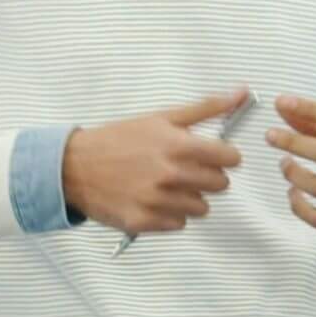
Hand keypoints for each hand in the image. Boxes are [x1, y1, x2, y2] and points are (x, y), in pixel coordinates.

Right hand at [61, 86, 248, 237]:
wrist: (72, 166)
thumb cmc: (119, 140)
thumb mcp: (162, 118)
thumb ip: (207, 108)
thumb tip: (243, 92)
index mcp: (179, 146)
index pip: (231, 159)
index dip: (224, 156)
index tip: (212, 155)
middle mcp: (170, 175)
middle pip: (221, 185)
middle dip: (206, 177)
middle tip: (184, 169)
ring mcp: (157, 201)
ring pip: (202, 207)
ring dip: (189, 198)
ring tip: (166, 185)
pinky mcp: (144, 221)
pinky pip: (179, 224)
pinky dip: (169, 214)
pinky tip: (152, 199)